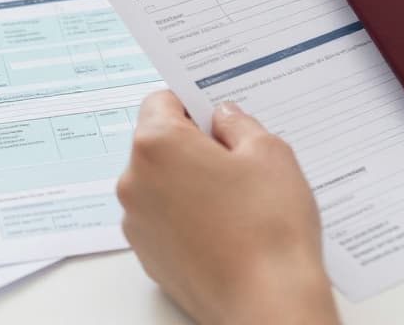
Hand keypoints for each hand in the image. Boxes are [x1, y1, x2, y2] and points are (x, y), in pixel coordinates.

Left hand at [117, 91, 338, 324]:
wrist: (266, 303)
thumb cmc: (268, 227)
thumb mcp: (269, 152)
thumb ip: (239, 123)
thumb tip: (223, 118)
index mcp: (157, 145)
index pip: (161, 101)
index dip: (193, 103)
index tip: (217, 115)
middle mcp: (134, 182)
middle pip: (158, 143)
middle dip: (193, 145)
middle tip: (238, 160)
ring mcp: (137, 223)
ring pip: (161, 183)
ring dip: (189, 181)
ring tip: (237, 200)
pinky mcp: (148, 256)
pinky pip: (164, 218)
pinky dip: (187, 215)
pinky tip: (226, 227)